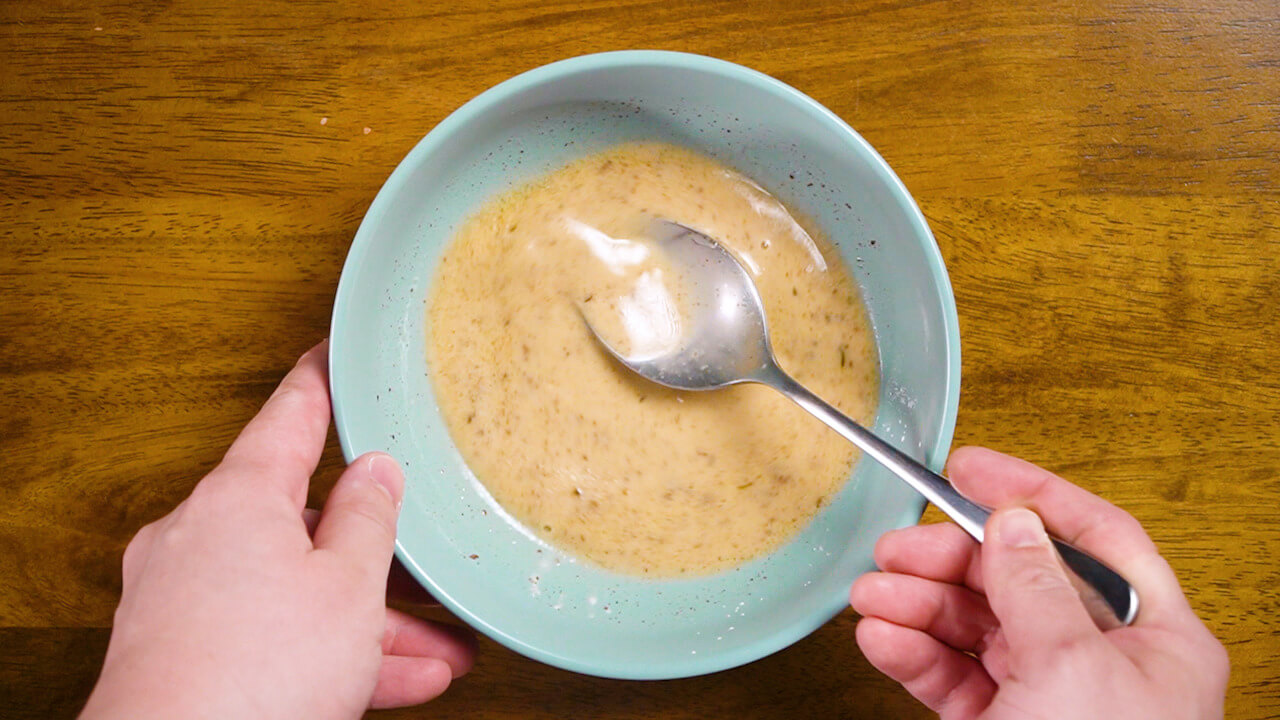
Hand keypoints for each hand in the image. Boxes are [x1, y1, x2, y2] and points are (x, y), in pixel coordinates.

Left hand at [80, 342, 475, 719]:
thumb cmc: (255, 674)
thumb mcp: (346, 587)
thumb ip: (368, 519)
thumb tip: (375, 472)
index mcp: (238, 497)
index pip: (290, 415)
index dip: (322, 380)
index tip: (331, 353)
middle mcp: (201, 537)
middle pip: (304, 524)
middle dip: (375, 558)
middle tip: (428, 568)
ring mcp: (184, 599)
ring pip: (295, 592)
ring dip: (369, 621)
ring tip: (439, 650)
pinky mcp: (182, 653)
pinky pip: (270, 638)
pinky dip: (330, 655)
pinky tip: (401, 680)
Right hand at [850, 446, 1227, 719]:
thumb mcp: (1073, 670)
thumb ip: (1036, 587)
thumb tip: (1012, 522)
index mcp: (1153, 637)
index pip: (1094, 536)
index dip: (1031, 491)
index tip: (969, 466)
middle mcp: (1103, 663)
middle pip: (1018, 580)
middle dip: (950, 560)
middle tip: (897, 548)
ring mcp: (1050, 700)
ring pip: (975, 628)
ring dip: (917, 606)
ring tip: (872, 597)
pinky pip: (952, 678)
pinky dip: (912, 655)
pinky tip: (881, 638)